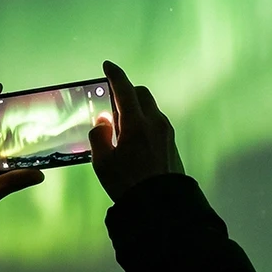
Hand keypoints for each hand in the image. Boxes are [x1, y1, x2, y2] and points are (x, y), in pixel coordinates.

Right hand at [88, 60, 184, 201]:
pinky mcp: (171, 143)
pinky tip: (134, 139)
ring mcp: (166, 132)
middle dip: (127, 92)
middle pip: (141, 94)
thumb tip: (103, 123)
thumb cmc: (128, 184)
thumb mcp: (103, 162)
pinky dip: (144, 122)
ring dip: (136, 108)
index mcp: (136, 123)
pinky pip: (156, 123)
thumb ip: (99, 136)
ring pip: (150, 108)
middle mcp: (155, 122)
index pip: (124, 89)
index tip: (108, 66)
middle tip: (111, 102)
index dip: (115, 75)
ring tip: (121, 127)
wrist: (161, 205)